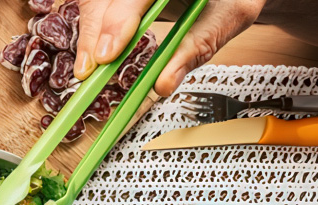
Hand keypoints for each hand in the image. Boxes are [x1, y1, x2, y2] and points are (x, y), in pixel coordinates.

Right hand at [74, 0, 265, 94]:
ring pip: (95, 2)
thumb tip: (163, 83)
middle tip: (90, 71)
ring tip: (89, 68)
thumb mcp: (229, 16)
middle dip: (92, 34)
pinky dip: (93, 29)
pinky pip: (99, 5)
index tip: (106, 56)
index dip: (116, 24)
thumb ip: (197, 48)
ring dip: (88, 34)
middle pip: (104, 0)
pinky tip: (95, 53)